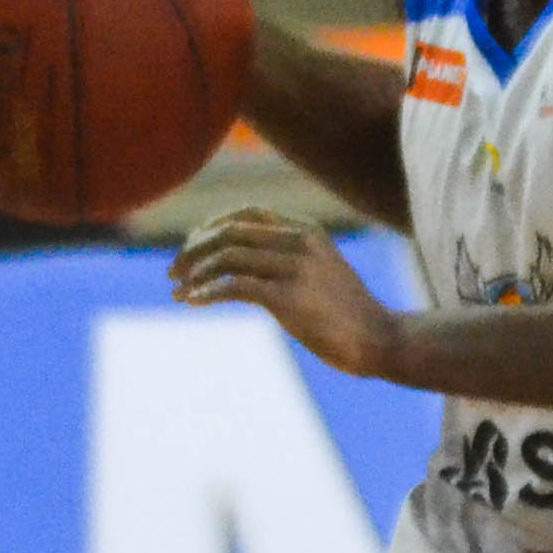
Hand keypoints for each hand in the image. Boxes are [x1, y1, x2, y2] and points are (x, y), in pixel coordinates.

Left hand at [172, 206, 403, 375]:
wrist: (379, 338)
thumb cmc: (345, 311)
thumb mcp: (318, 269)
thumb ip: (284, 257)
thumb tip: (233, 264)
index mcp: (306, 229)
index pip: (244, 214)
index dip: (209, 228)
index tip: (189, 249)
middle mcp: (299, 241)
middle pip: (228, 231)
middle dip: (193, 249)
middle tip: (173, 272)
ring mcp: (296, 268)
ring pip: (227, 256)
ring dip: (194, 273)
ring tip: (178, 291)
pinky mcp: (290, 298)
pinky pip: (235, 287)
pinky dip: (207, 292)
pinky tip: (194, 301)